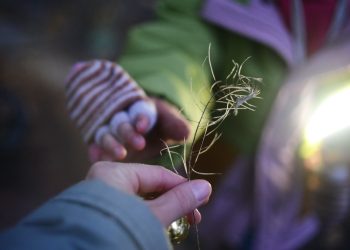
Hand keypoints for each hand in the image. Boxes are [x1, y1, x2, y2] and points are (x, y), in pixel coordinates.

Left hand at [86, 162, 211, 225]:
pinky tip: (157, 229)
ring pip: (140, 201)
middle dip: (172, 203)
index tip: (201, 200)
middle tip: (193, 218)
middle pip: (149, 187)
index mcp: (113, 172)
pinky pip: (128, 211)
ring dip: (161, 213)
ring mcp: (100, 198)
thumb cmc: (117, 231)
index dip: (182, 187)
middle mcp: (104, 181)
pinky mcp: (99, 214)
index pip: (157, 174)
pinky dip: (145, 219)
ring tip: (177, 227)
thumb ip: (179, 201)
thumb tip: (206, 186)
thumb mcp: (153, 216)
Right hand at [88, 98, 189, 161]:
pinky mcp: (101, 145)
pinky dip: (95, 151)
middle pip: (122, 122)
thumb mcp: (169, 123)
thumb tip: (186, 133)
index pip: (139, 110)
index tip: (144, 126)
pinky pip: (95, 146)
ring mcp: (110, 131)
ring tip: (120, 154)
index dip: (141, 118)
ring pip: (106, 134)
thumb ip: (176, 126)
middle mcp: (123, 118)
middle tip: (139, 144)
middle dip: (128, 132)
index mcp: (141, 109)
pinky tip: (96, 158)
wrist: (145, 130)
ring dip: (111, 143)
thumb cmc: (159, 125)